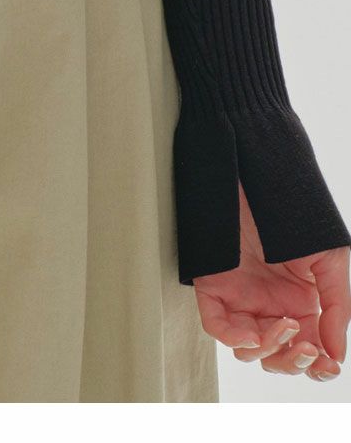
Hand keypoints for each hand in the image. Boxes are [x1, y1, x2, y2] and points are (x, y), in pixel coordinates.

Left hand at [193, 185, 350, 380]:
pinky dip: (232, 338)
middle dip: (292, 362)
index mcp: (299, 304)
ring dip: (268, 348)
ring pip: (248, 348)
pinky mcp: (214, 288)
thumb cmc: (295, 217)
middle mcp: (269, 306)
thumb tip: (337, 356)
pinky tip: (251, 333)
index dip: (317, 366)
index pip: (307, 350)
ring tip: (284, 323)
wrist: (260, 183)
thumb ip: (336, 308)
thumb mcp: (329, 261)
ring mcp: (240, 299)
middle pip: (277, 357)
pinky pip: (217, 325)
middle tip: (306, 348)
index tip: (328, 365)